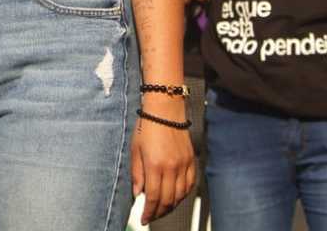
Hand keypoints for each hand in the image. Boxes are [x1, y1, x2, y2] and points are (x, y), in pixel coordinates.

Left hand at [131, 100, 195, 224]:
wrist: (165, 108)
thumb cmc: (147, 125)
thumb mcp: (135, 150)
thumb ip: (137, 174)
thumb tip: (138, 193)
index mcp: (155, 165)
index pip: (153, 198)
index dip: (149, 212)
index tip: (143, 218)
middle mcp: (171, 167)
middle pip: (168, 200)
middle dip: (159, 212)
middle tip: (151, 216)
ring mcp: (183, 164)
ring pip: (180, 195)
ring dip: (171, 206)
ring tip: (162, 208)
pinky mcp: (191, 160)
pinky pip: (190, 184)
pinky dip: (183, 194)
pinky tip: (176, 196)